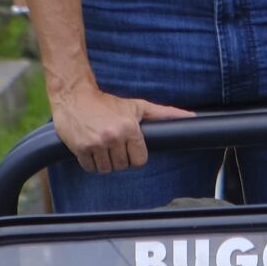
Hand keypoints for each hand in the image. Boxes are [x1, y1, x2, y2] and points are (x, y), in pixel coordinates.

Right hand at [51, 80, 192, 174]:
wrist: (74, 96)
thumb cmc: (107, 103)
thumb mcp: (137, 106)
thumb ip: (164, 114)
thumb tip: (192, 117)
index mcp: (130, 127)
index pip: (139, 160)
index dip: (135, 156)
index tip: (128, 147)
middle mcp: (113, 137)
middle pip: (122, 166)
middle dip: (119, 158)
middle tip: (113, 144)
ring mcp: (96, 144)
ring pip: (106, 170)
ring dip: (104, 162)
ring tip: (102, 146)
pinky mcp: (80, 149)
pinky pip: (90, 168)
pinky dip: (91, 163)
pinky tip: (91, 148)